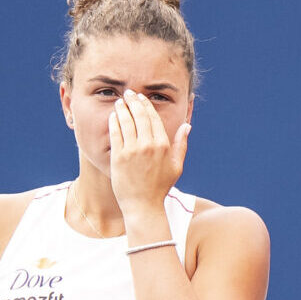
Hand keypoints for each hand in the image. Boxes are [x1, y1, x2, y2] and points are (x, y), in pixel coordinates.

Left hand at [108, 90, 190, 213]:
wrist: (143, 205)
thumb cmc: (160, 187)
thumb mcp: (177, 166)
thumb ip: (182, 145)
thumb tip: (187, 126)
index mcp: (163, 146)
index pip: (154, 118)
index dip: (146, 105)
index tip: (141, 98)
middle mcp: (149, 146)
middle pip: (140, 116)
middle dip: (133, 102)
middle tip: (128, 94)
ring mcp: (133, 151)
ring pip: (127, 122)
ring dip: (122, 109)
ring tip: (119, 102)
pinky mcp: (119, 157)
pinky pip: (116, 133)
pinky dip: (114, 122)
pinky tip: (113, 116)